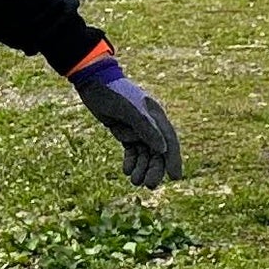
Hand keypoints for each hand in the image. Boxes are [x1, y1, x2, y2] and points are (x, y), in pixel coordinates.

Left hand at [70, 53, 183, 187]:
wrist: (94, 83)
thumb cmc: (114, 93)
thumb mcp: (129, 111)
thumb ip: (147, 129)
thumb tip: (163, 149)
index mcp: (156, 116)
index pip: (169, 141)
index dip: (173, 160)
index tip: (175, 177)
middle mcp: (150, 123)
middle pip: (157, 151)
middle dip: (154, 169)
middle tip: (149, 186)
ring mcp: (137, 128)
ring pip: (144, 153)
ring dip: (141, 168)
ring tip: (135, 181)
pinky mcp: (125, 130)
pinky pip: (132, 150)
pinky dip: (131, 161)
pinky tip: (126, 170)